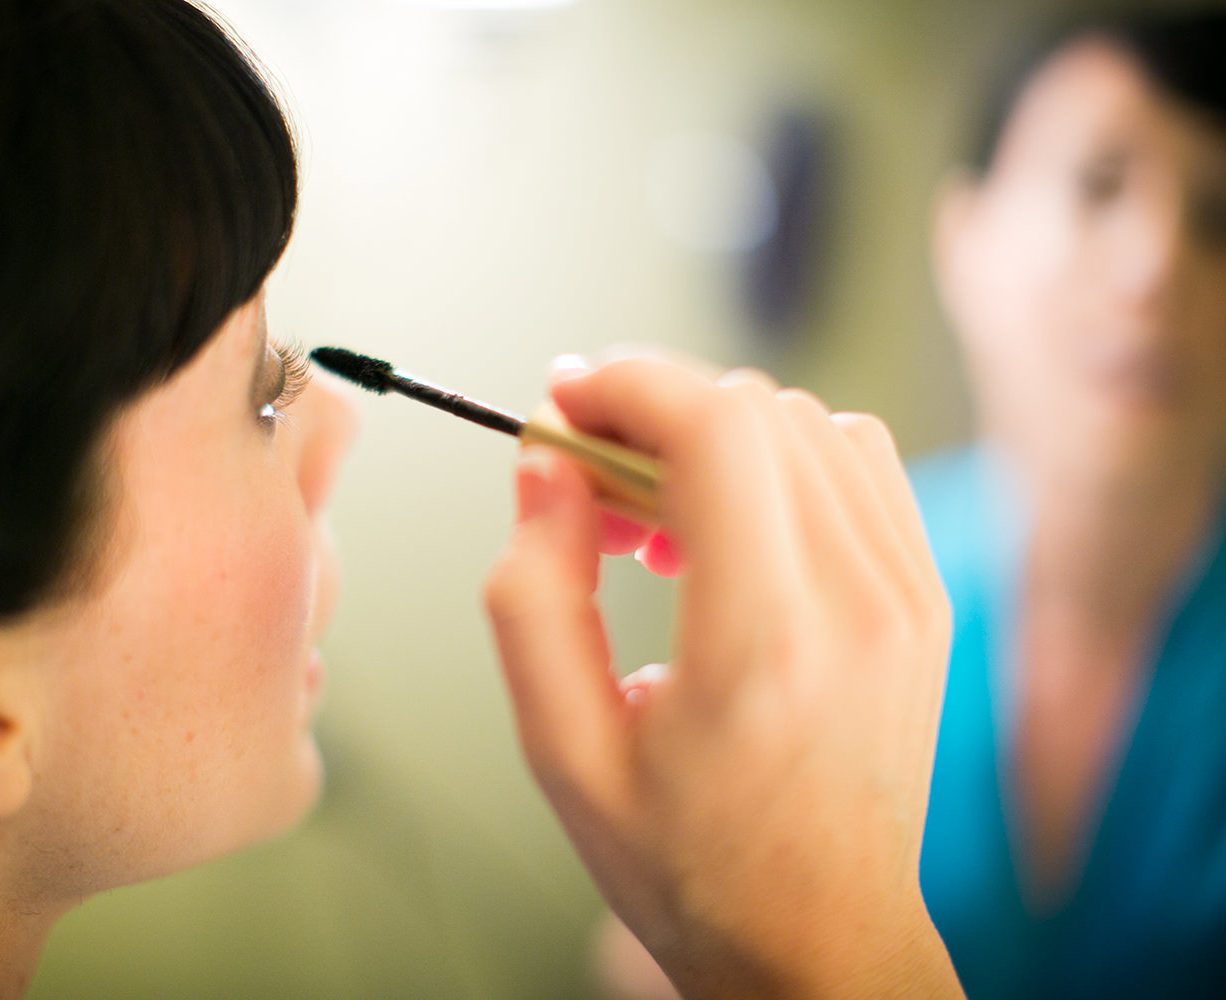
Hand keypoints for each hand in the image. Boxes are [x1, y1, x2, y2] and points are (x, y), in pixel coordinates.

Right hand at [483, 356, 961, 998]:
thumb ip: (533, 595)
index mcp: (762, 645)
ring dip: (712, 436)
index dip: (625, 384)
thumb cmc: (689, 863)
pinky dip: (777, 459)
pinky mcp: (925, 597)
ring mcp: (907, 596)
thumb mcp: (562, 747)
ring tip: (654, 519)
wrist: (817, 938)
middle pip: (756, 408)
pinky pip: (855, 461)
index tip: (565, 405)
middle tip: (589, 481)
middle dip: (652, 411)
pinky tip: (729, 529)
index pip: (714, 427)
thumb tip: (545, 467)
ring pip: (807, 421)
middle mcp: (856, 605)